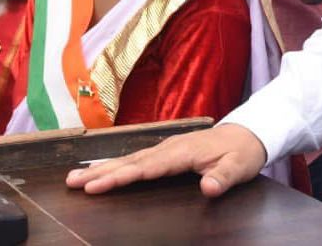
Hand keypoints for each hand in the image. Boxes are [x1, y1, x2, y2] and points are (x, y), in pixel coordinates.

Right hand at [65, 123, 266, 196]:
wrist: (250, 133)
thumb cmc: (243, 152)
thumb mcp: (240, 167)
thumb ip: (224, 178)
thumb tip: (209, 189)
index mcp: (184, 152)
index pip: (147, 167)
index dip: (121, 177)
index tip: (96, 186)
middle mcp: (171, 147)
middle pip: (132, 162)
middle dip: (101, 172)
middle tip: (71, 182)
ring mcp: (168, 147)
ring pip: (131, 159)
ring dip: (104, 168)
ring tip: (75, 178)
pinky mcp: (168, 151)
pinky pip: (138, 158)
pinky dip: (118, 165)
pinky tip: (102, 171)